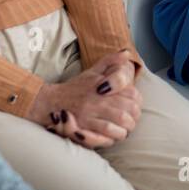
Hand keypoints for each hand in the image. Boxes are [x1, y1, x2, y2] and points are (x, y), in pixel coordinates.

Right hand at [28, 51, 142, 147]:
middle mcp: (99, 99)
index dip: (137, 103)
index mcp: (103, 85)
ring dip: (126, 129)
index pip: (132, 94)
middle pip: (128, 110)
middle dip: (134, 118)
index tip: (135, 108)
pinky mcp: (84, 126)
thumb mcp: (93, 71)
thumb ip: (110, 61)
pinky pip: (105, 133)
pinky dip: (113, 136)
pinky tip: (114, 137)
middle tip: (132, 122)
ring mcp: (91, 113)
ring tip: (125, 130)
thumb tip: (126, 53)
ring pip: (119, 122)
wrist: (51, 101)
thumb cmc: (76, 87)